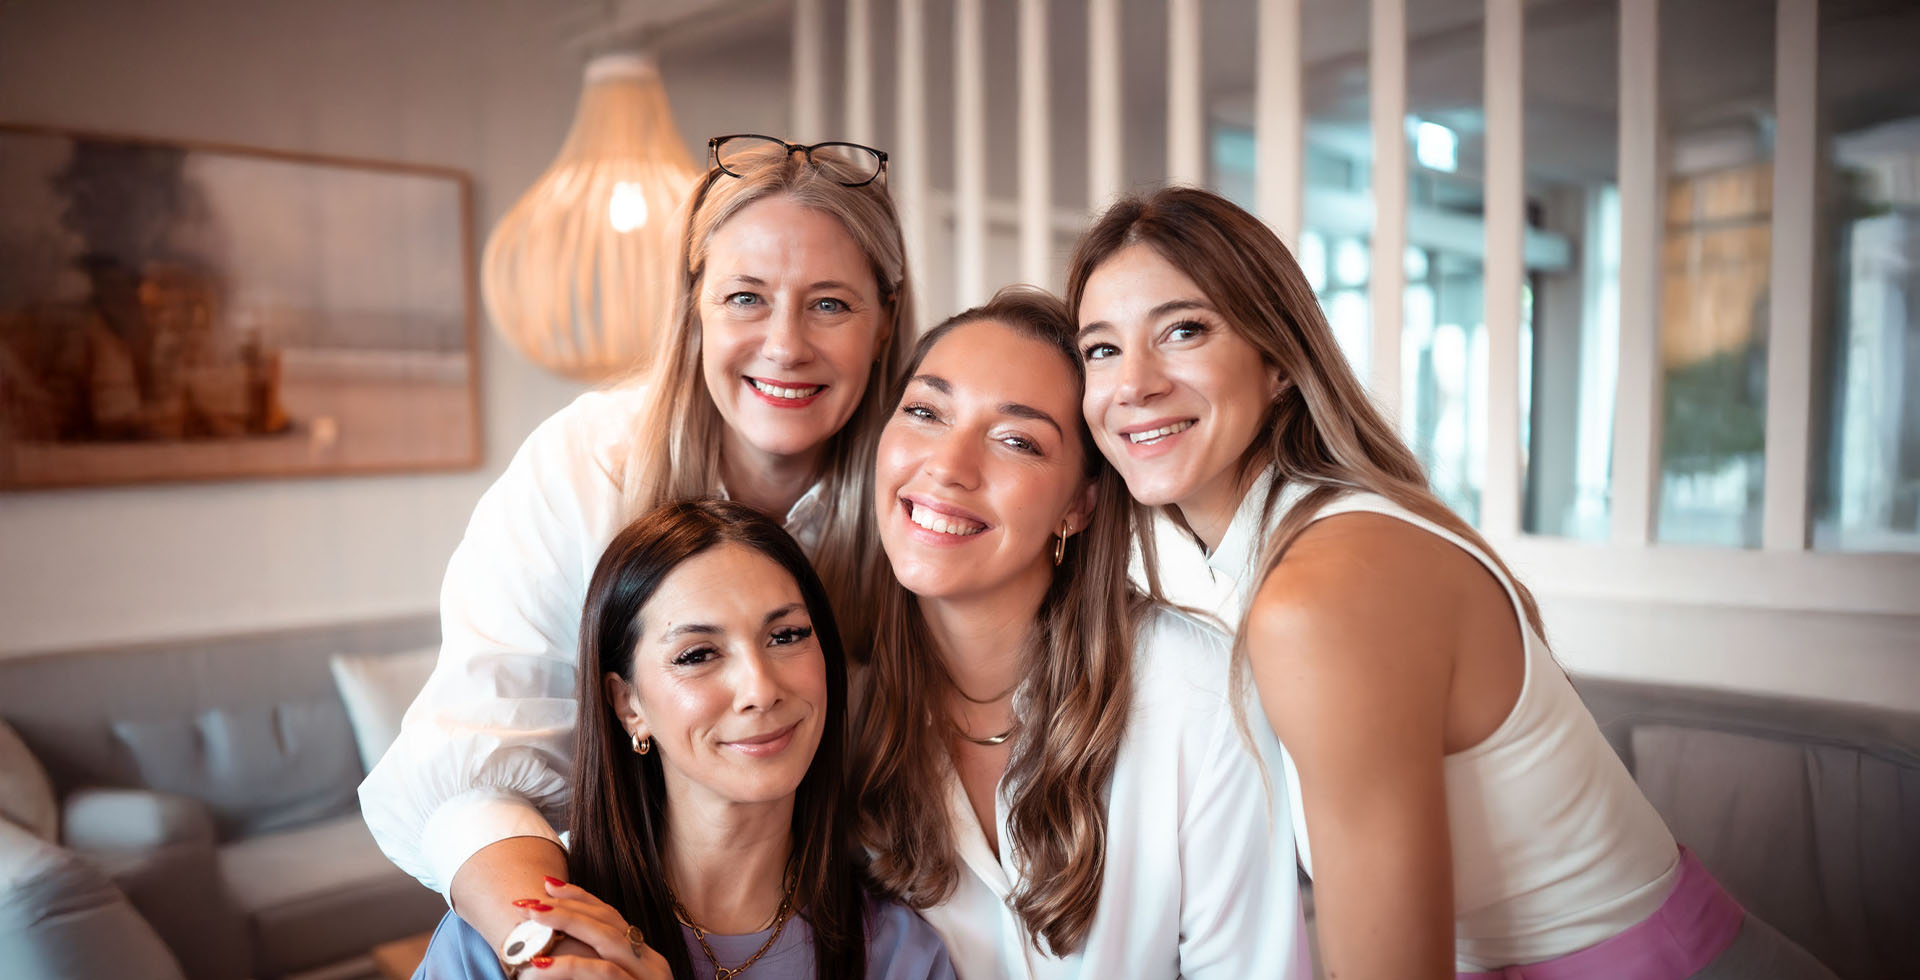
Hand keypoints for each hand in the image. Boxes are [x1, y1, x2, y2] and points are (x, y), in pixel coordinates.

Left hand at [511, 877, 670, 979]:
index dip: (582, 898)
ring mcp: (648, 979)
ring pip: (608, 939)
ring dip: (567, 923)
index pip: (614, 917)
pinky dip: (570, 967)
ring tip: (533, 918)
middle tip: (529, 900)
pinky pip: (603, 974)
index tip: (550, 885)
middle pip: (610, 921)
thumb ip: (596, 971)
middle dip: (567, 906)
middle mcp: (652, 964)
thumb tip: (549, 960)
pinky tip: (540, 966)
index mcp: (646, 959)